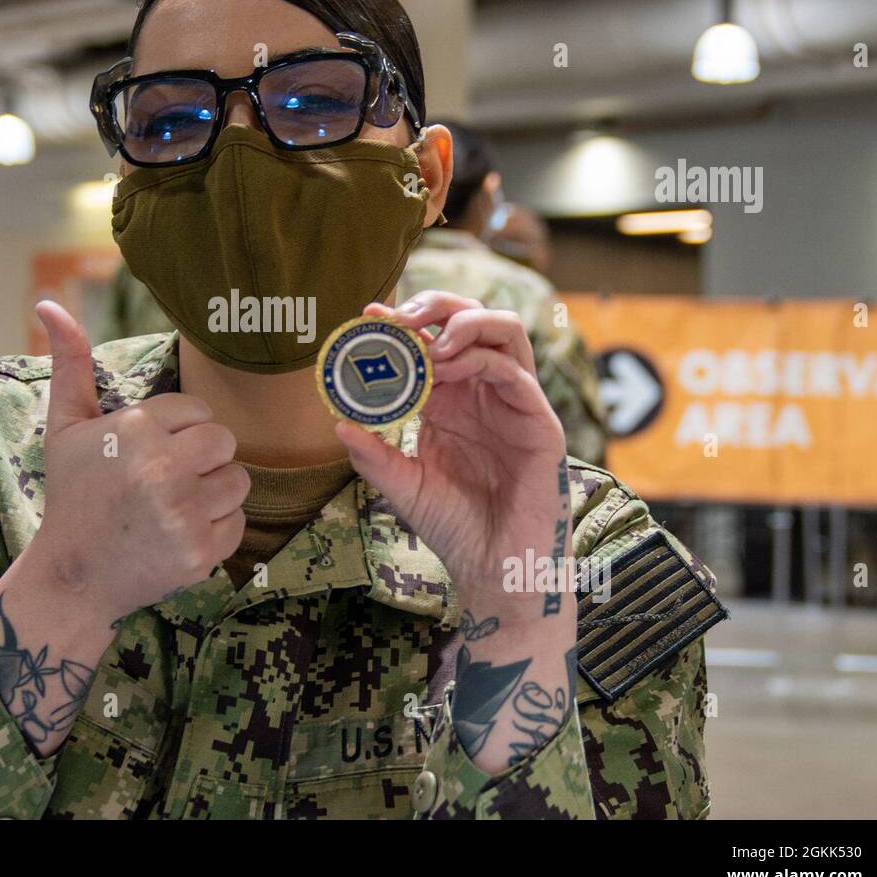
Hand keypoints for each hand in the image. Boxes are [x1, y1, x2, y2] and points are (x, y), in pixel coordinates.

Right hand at [30, 301, 249, 621]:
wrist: (72, 577)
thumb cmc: (73, 495)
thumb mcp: (66, 427)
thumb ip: (70, 363)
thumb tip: (49, 302)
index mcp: (136, 429)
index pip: (200, 411)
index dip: (181, 432)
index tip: (153, 455)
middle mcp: (162, 468)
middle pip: (226, 442)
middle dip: (203, 459)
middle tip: (169, 480)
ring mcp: (184, 513)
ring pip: (239, 482)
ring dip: (214, 494)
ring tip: (175, 506)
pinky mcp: (200, 553)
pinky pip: (238, 524)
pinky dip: (216, 531)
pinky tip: (180, 535)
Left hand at [335, 291, 568, 607]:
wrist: (494, 571)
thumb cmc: (454, 529)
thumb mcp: (403, 487)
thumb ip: (373, 456)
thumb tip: (338, 423)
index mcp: (453, 401)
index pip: (432, 342)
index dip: (402, 323)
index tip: (367, 314)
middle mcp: (484, 393)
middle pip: (473, 321)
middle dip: (437, 305)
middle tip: (399, 316)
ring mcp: (514, 404)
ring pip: (505, 332)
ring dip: (464, 323)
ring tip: (427, 342)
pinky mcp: (539, 423)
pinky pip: (515, 373)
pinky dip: (479, 359)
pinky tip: (446, 369)